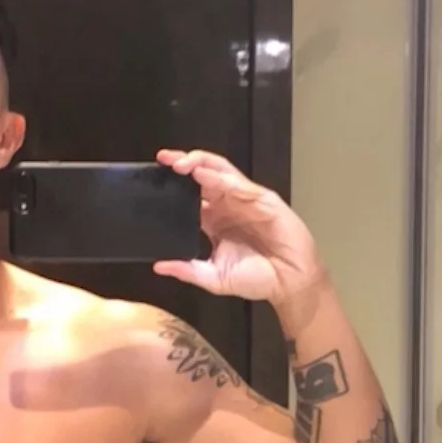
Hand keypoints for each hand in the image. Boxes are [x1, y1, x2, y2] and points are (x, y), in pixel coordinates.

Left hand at [152, 149, 327, 307]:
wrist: (289, 282)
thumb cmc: (257, 278)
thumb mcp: (213, 277)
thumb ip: (186, 271)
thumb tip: (159, 266)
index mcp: (214, 221)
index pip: (190, 195)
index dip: (173, 185)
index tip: (152, 180)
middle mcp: (228, 206)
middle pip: (203, 175)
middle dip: (183, 164)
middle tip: (163, 159)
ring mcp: (245, 200)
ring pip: (220, 172)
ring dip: (199, 163)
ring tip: (179, 163)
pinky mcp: (263, 200)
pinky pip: (238, 184)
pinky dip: (219, 177)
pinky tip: (202, 174)